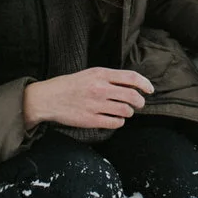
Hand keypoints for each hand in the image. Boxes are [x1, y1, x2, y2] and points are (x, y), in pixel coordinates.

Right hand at [23, 68, 152, 129]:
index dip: (144, 83)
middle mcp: (100, 88)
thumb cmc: (69, 85)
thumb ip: (109, 78)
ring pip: (126, 111)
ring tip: (124, 111)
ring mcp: (96, 105)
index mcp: (100, 74)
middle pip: (132, 96)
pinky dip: (120, 122)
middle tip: (139, 104)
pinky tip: (116, 119)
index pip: (131, 77)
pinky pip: (115, 123)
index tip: (150, 89)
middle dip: (140, 102)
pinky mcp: (91, 120)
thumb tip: (131, 84)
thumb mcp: (90, 74)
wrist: (48, 98)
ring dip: (129, 112)